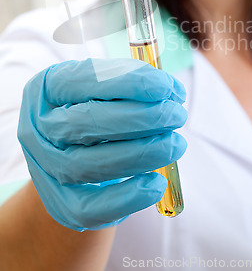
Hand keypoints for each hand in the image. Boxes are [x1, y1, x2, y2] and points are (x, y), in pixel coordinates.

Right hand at [17, 58, 186, 230]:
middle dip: (142, 118)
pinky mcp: (59, 202)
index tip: (167, 87)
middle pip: (86, 123)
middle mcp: (39, 126)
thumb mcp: (103, 88)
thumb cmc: (96, 111)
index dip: (130, 82)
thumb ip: (131, 83)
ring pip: (89, 165)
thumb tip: (171, 91)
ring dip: (142, 154)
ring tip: (175, 144)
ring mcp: (45, 166)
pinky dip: (128, 197)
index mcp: (47, 87)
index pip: (84, 79)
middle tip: (177, 115)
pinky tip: (158, 183)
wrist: (73, 154)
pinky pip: (90, 208)